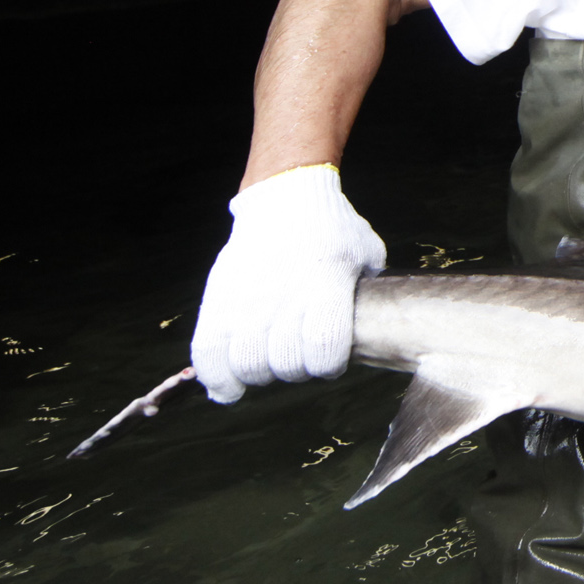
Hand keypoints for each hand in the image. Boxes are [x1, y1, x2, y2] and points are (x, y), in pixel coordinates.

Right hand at [189, 164, 386, 403]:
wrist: (284, 198)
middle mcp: (283, 292)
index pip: (324, 348)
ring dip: (261, 373)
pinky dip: (217, 377)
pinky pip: (207, 351)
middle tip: (299, 355)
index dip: (329, 365)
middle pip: (285, 363)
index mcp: (325, 282)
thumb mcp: (366, 255)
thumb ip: (369, 296)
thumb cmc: (333, 231)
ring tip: (269, 361)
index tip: (330, 357)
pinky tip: (230, 385)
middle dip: (296, 369)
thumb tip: (376, 332)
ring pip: (246, 364)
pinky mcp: (218, 298)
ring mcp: (246, 296)